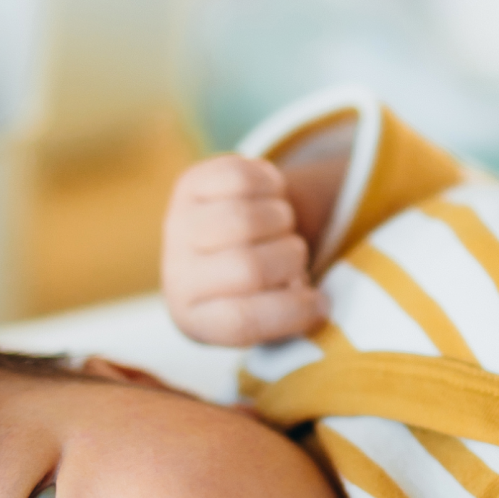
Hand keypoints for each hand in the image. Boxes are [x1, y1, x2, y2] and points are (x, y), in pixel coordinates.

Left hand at [161, 155, 328, 346]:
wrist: (216, 247)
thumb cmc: (255, 288)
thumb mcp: (268, 313)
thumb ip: (291, 313)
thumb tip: (318, 301)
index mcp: (196, 317)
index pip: (242, 321)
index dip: (292, 312)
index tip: (320, 304)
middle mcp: (178, 274)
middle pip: (249, 268)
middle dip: (291, 258)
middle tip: (294, 255)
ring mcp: (179, 226)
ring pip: (245, 220)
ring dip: (282, 219)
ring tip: (281, 227)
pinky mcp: (188, 185)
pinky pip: (239, 176)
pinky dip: (271, 184)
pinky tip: (271, 196)